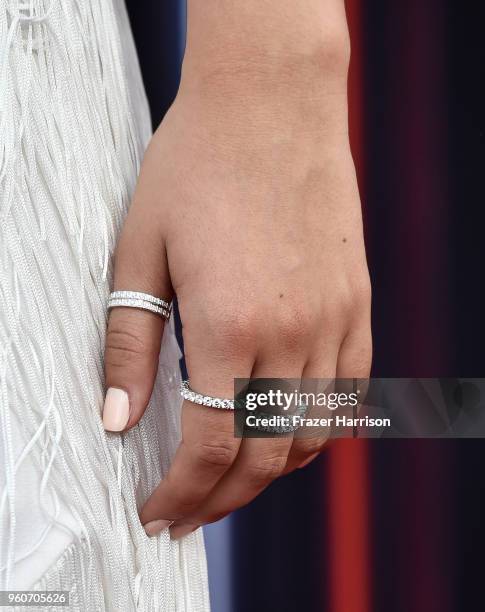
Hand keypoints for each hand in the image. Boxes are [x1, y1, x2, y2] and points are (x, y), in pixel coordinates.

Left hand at [102, 0, 371, 537]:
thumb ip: (131, 345)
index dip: (181, 493)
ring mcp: (334, 320)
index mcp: (230, 324)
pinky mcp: (357, 304)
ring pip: (310, 434)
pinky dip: (315, 430)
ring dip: (268, 471)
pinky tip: (284, 431)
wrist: (270, 104)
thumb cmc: (197, 167)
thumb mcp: (141, 252)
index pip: (210, 446)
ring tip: (231, 479)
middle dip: (222, 499)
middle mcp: (293, 333)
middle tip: (189, 512)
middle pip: (264, 456)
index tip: (157, 512)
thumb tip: (118, 422)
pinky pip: (348, 394)